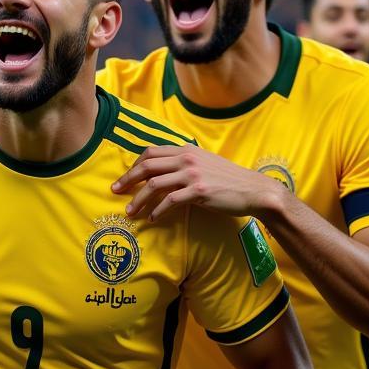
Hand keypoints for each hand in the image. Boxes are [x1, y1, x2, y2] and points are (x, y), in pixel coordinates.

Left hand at [112, 145, 284, 221]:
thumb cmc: (228, 180)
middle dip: (127, 180)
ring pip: (154, 185)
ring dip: (138, 199)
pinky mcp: (199, 191)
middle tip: (115, 191)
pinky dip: (158, 211)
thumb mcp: (205, 163)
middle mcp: (187, 159)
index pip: (151, 152)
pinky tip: (153, 218)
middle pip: (146, 166)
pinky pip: (170, 201)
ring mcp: (193, 174)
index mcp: (186, 150)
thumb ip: (184, 163)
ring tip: (130, 211)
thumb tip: (163, 172)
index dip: (133, 165)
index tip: (124, 179)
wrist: (253, 189)